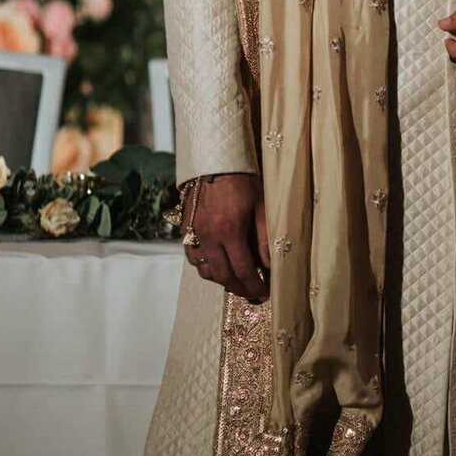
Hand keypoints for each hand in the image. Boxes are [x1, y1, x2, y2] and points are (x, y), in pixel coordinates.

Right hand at [183, 172, 268, 302]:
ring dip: (222, 280)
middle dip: (239, 289)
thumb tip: (269, 266)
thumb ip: (265, 239)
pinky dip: (205, 267)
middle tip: (252, 293)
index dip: (255, 286)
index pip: (243, 270)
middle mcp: (208, 236)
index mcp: (230, 230)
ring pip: (204, 270)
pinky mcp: (186, 229)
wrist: (214, 162)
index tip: (264, 293)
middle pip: (222, 276)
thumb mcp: (262, 207)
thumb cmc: (243, 181)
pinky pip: (193, 258)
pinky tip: (218, 265)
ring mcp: (194, 234)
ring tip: (237, 281)